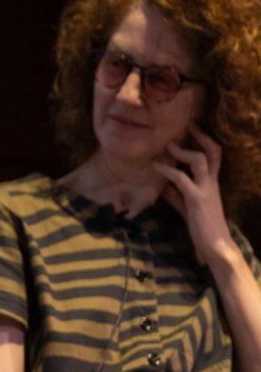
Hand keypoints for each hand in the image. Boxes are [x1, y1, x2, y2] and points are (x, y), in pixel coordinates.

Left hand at [154, 125, 235, 264]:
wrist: (216, 247)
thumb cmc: (202, 228)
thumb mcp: (187, 208)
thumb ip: (177, 197)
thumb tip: (164, 187)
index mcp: (212, 184)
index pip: (213, 156)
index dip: (204, 141)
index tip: (192, 129)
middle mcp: (212, 183)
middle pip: (212, 151)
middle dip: (200, 136)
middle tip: (186, 124)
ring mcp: (206, 189)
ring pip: (199, 160)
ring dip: (182, 150)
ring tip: (167, 143)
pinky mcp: (196, 199)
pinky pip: (181, 179)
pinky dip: (167, 170)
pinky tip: (156, 166)